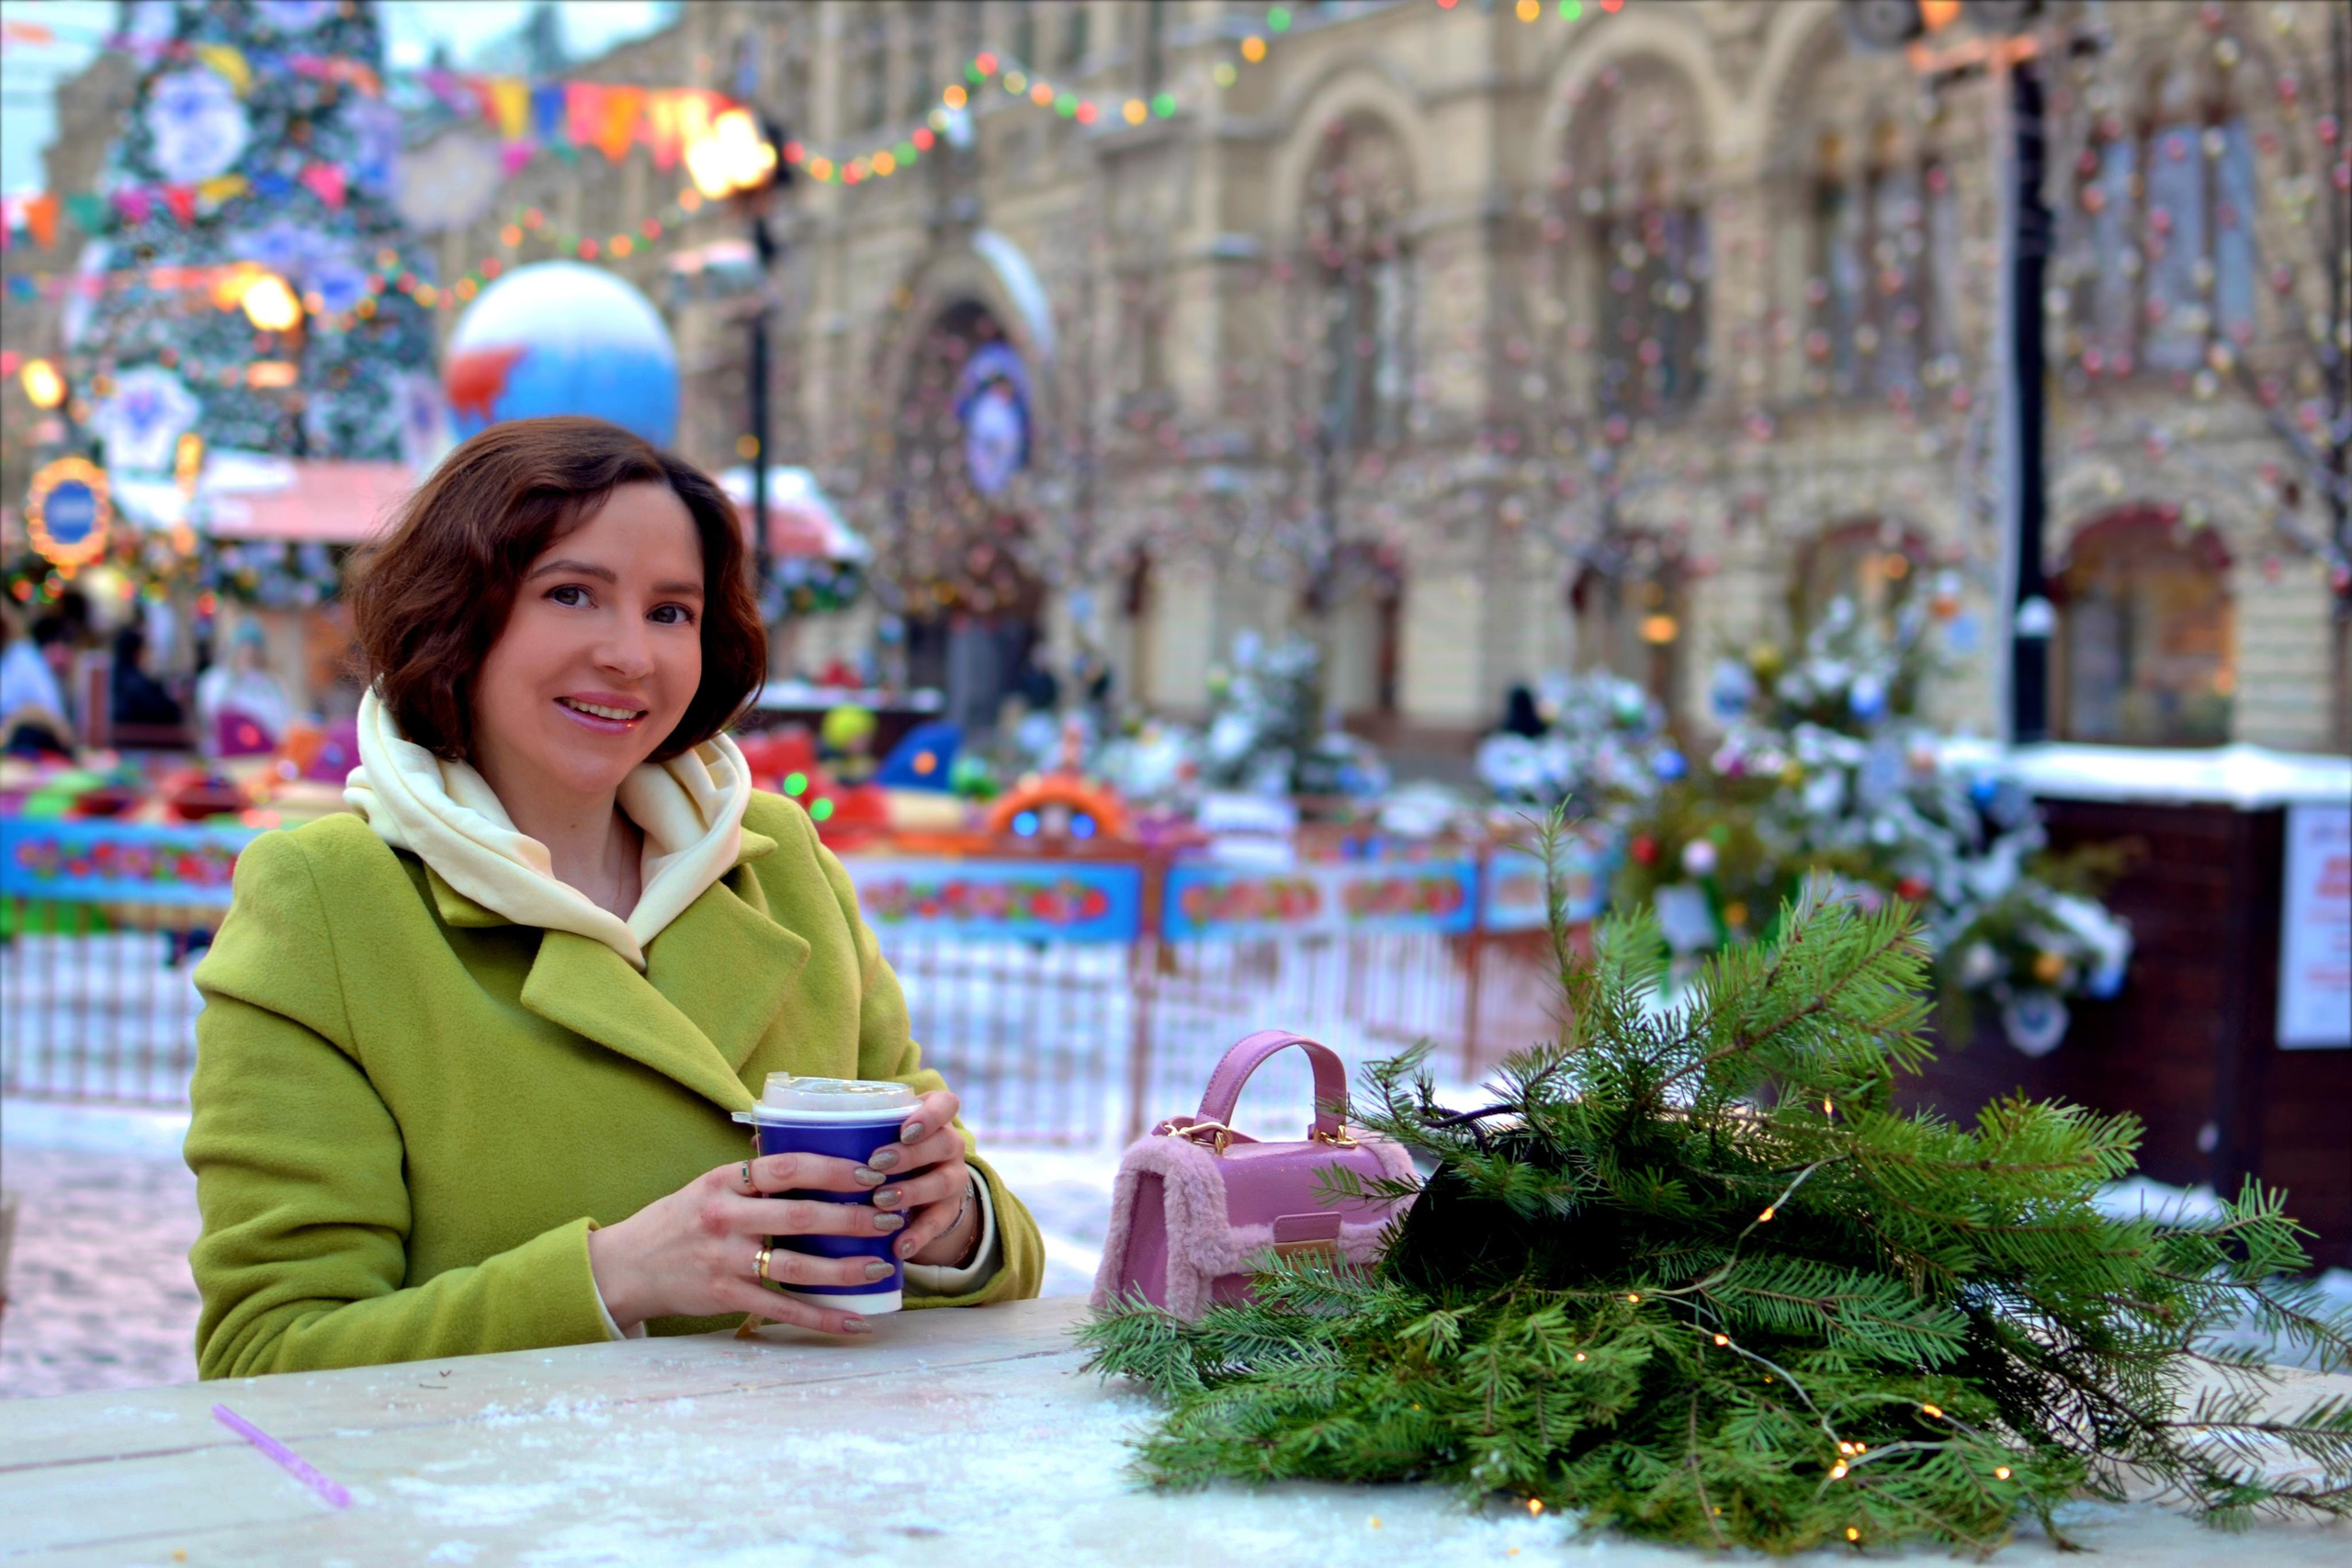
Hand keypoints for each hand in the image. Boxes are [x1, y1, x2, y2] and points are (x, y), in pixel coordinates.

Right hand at [586, 1149, 902, 1335]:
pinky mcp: (726, 1297)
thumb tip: (803, 1140)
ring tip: (882, 1265)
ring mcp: (724, 1260)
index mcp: (724, 1181)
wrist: (627, 1267)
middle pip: (800, 1216)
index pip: (787, 1167)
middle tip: (891, 1217)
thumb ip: (753, 1173)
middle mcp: (725, 1218)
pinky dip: (822, 1318)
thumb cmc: (679, 1220)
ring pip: (796, 1266)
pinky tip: (854, 1322)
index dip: (833, 1169)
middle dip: (852, 1217)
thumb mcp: (709, 1185)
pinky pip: (782, 1309)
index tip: (871, 1172)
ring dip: (845, 1268)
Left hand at [858, 1088, 979, 1268]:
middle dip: (910, 1154)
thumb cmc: (886, 1148)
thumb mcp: (879, 1132)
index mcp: (934, 1118)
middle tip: (877, 1164)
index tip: (905, 1130)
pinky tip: (899, 1245)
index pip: (946, 1104)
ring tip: (881, 1201)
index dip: (930, 1115)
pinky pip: (939, 1223)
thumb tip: (791, 1127)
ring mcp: (953, 1178)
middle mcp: (949, 1145)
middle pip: (944, 1142)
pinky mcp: (949, 1210)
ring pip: (943, 1182)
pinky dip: (919, 1234)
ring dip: (912, 1191)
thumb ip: (855, 1127)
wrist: (919, 1188)